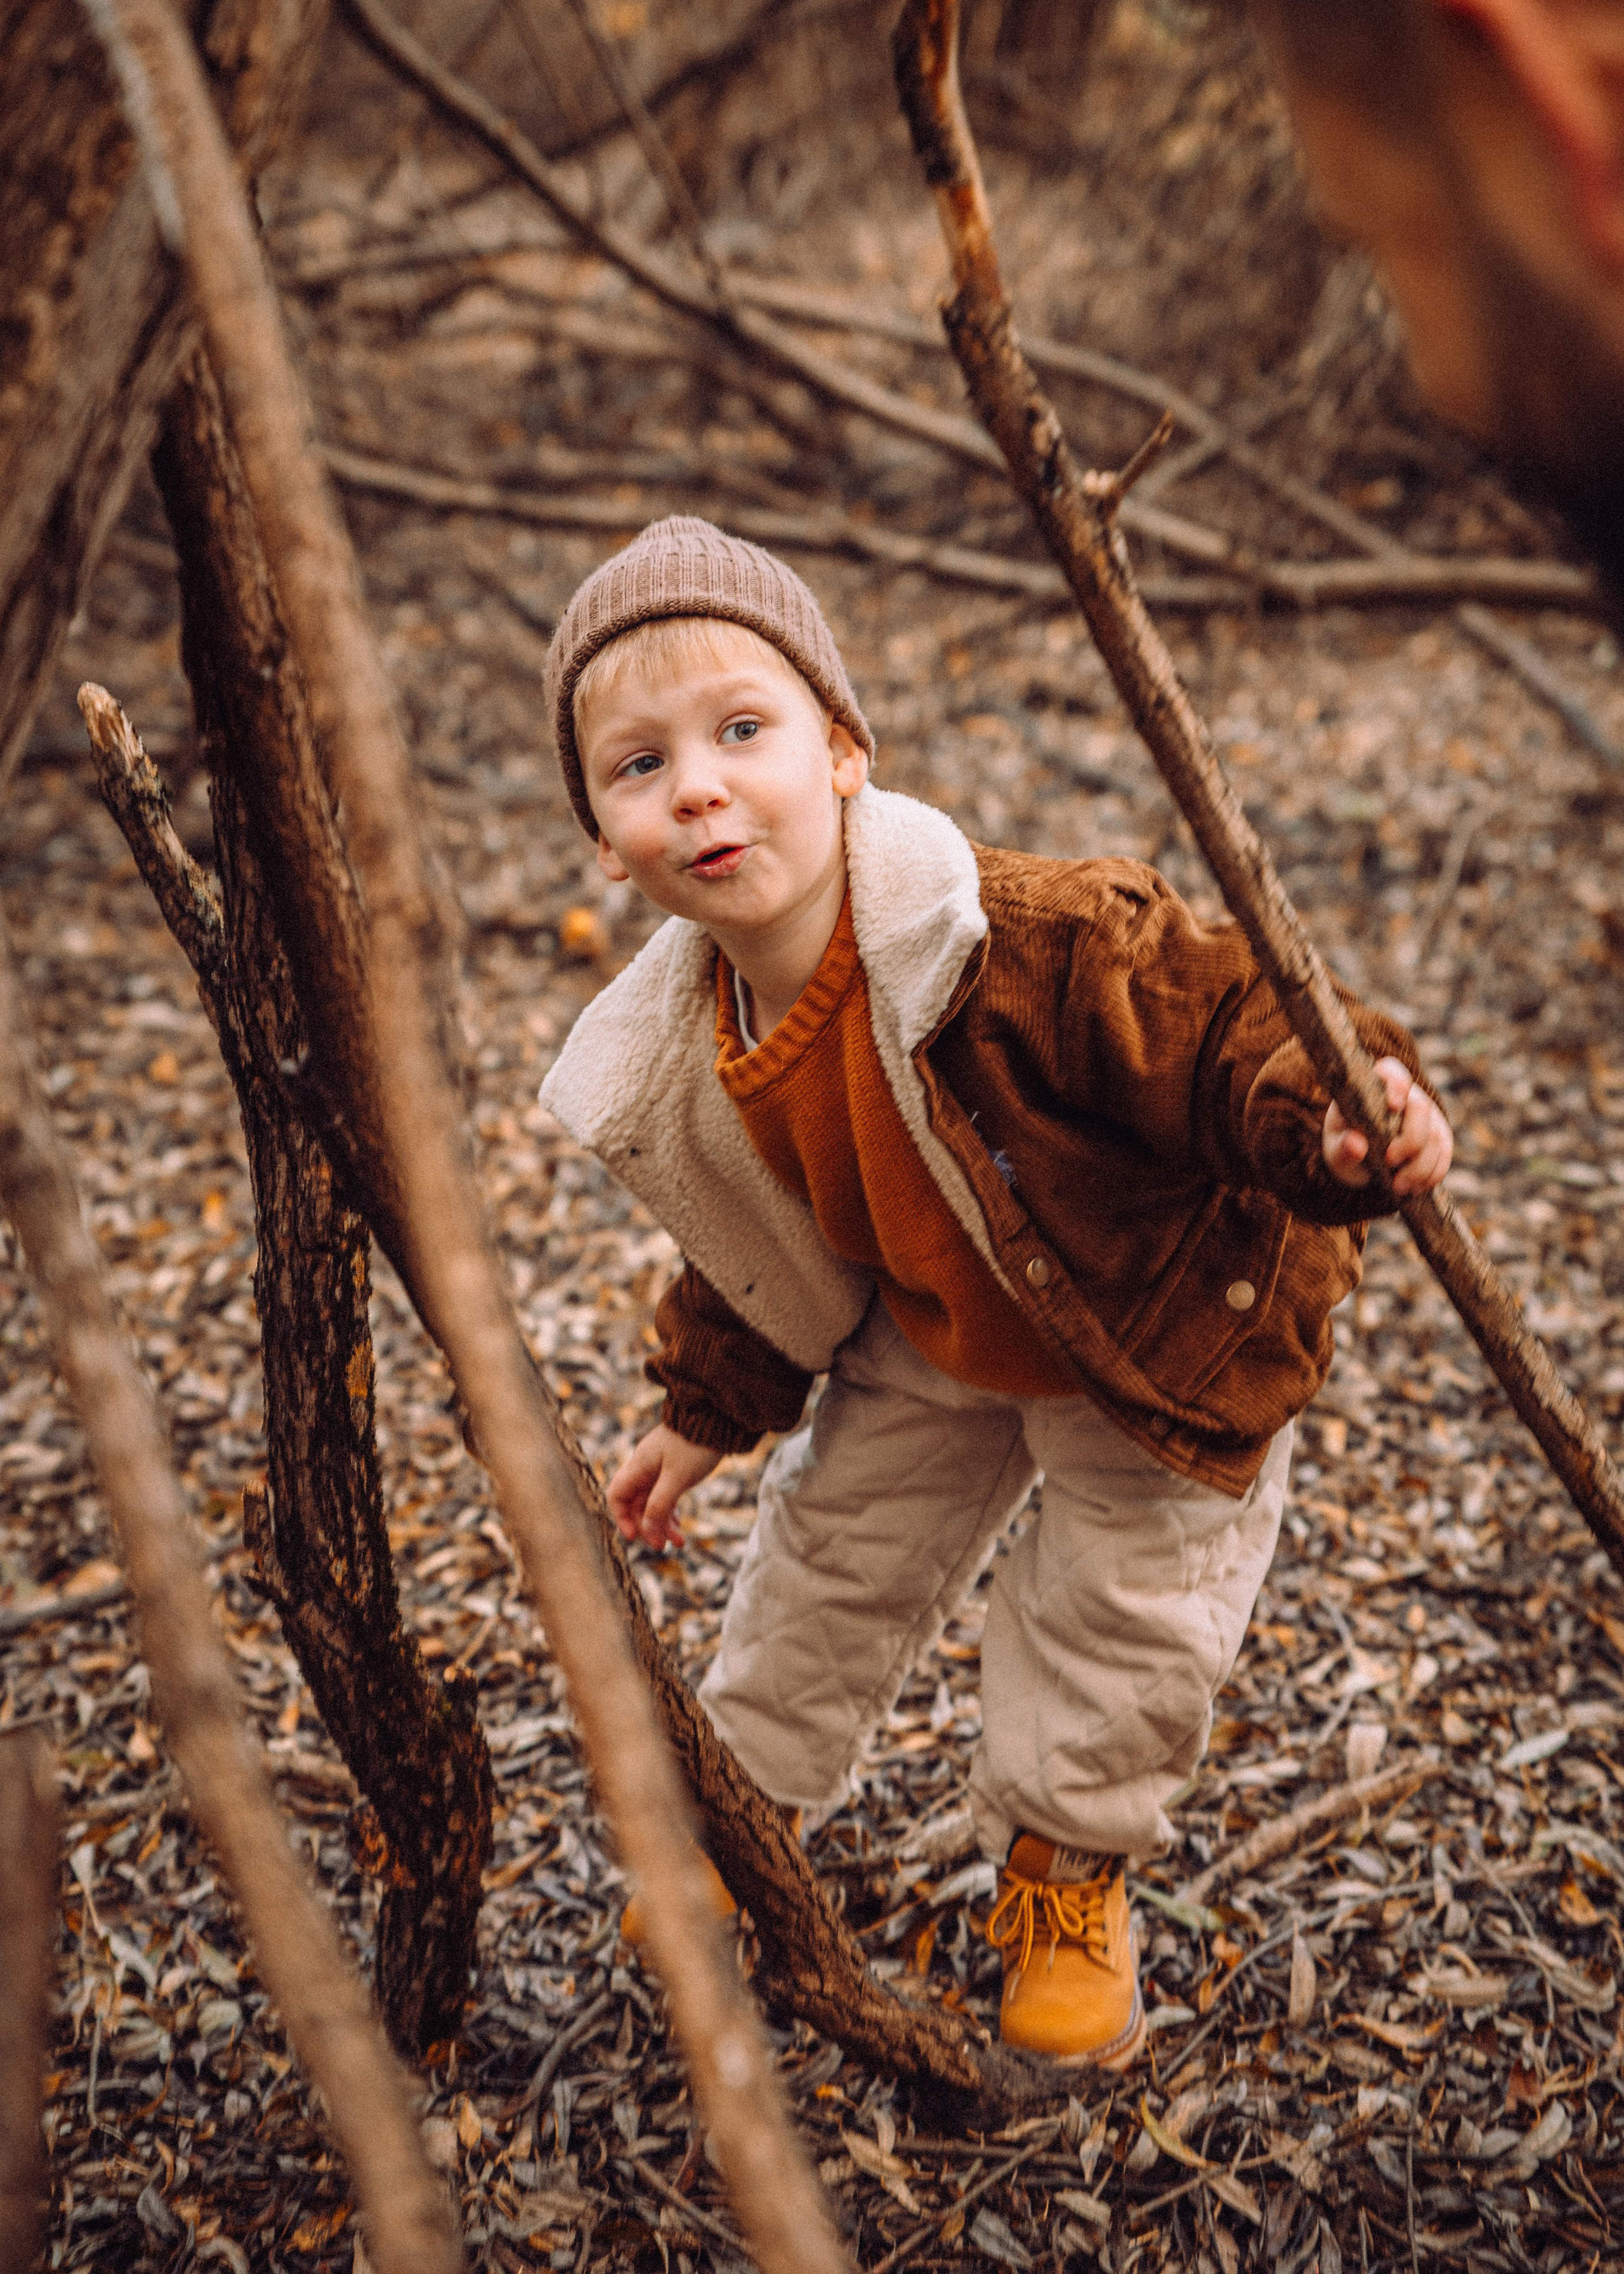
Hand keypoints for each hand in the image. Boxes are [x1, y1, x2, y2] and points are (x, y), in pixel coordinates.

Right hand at [606, 1425, 722, 1551]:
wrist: (718, 1419)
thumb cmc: (695, 1445)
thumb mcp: (677, 1478)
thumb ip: (659, 1504)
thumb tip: (645, 1529)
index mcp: (639, 1466)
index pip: (617, 1496)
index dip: (621, 1518)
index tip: (635, 1536)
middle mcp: (645, 1468)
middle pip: (636, 1504)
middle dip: (647, 1527)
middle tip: (662, 1546)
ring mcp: (659, 1469)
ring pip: (653, 1503)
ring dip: (662, 1524)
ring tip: (679, 1543)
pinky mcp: (674, 1470)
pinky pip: (666, 1497)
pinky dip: (671, 1513)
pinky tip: (680, 1529)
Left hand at [1323, 1056, 1452, 1194]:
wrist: (1363, 1166)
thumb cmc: (1345, 1148)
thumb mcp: (1335, 1151)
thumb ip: (1343, 1147)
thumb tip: (1355, 1144)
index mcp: (1373, 1088)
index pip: (1391, 1071)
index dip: (1397, 1083)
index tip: (1393, 1106)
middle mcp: (1405, 1096)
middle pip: (1421, 1107)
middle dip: (1409, 1140)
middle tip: (1389, 1162)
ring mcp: (1426, 1115)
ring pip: (1435, 1135)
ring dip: (1419, 1166)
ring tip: (1398, 1186)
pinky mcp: (1439, 1136)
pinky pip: (1444, 1153)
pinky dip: (1432, 1174)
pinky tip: (1415, 1188)